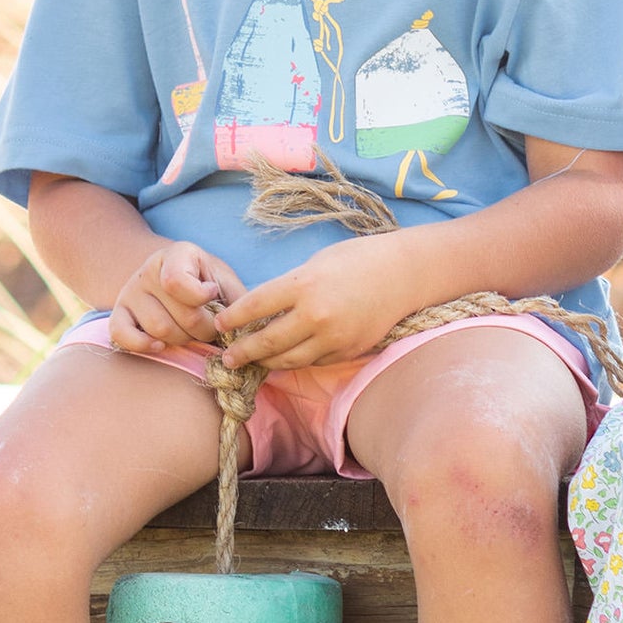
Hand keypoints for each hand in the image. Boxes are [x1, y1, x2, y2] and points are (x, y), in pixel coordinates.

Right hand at [108, 243, 245, 354]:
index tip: (212, 295)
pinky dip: (142, 346)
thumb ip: (238, 300)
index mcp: (177, 254)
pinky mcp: (118, 313)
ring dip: (183, 340)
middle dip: (204, 330)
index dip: (199, 297)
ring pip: (159, 330)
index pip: (177, 282)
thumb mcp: (224, 280)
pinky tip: (161, 346)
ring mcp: (130, 292)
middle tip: (212, 328)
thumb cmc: (205, 281)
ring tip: (192, 333)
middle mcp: (148, 271)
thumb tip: (249, 329)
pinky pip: (122, 335)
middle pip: (179, 315)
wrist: (170, 275)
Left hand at [213, 233, 423, 372]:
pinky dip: (296, 361)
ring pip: (288, 360)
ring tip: (253, 361)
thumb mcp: (314, 264)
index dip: (232, 319)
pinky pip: (313, 362)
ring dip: (266, 361)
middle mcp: (316, 315)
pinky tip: (286, 357)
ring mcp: (333, 337)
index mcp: (303, 285)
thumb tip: (258, 312)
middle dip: (242, 351)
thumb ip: (287, 289)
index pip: (254, 307)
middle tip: (228, 357)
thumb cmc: (356, 260)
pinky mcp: (347, 351)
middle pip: (267, 342)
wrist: (402, 274)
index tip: (220, 324)